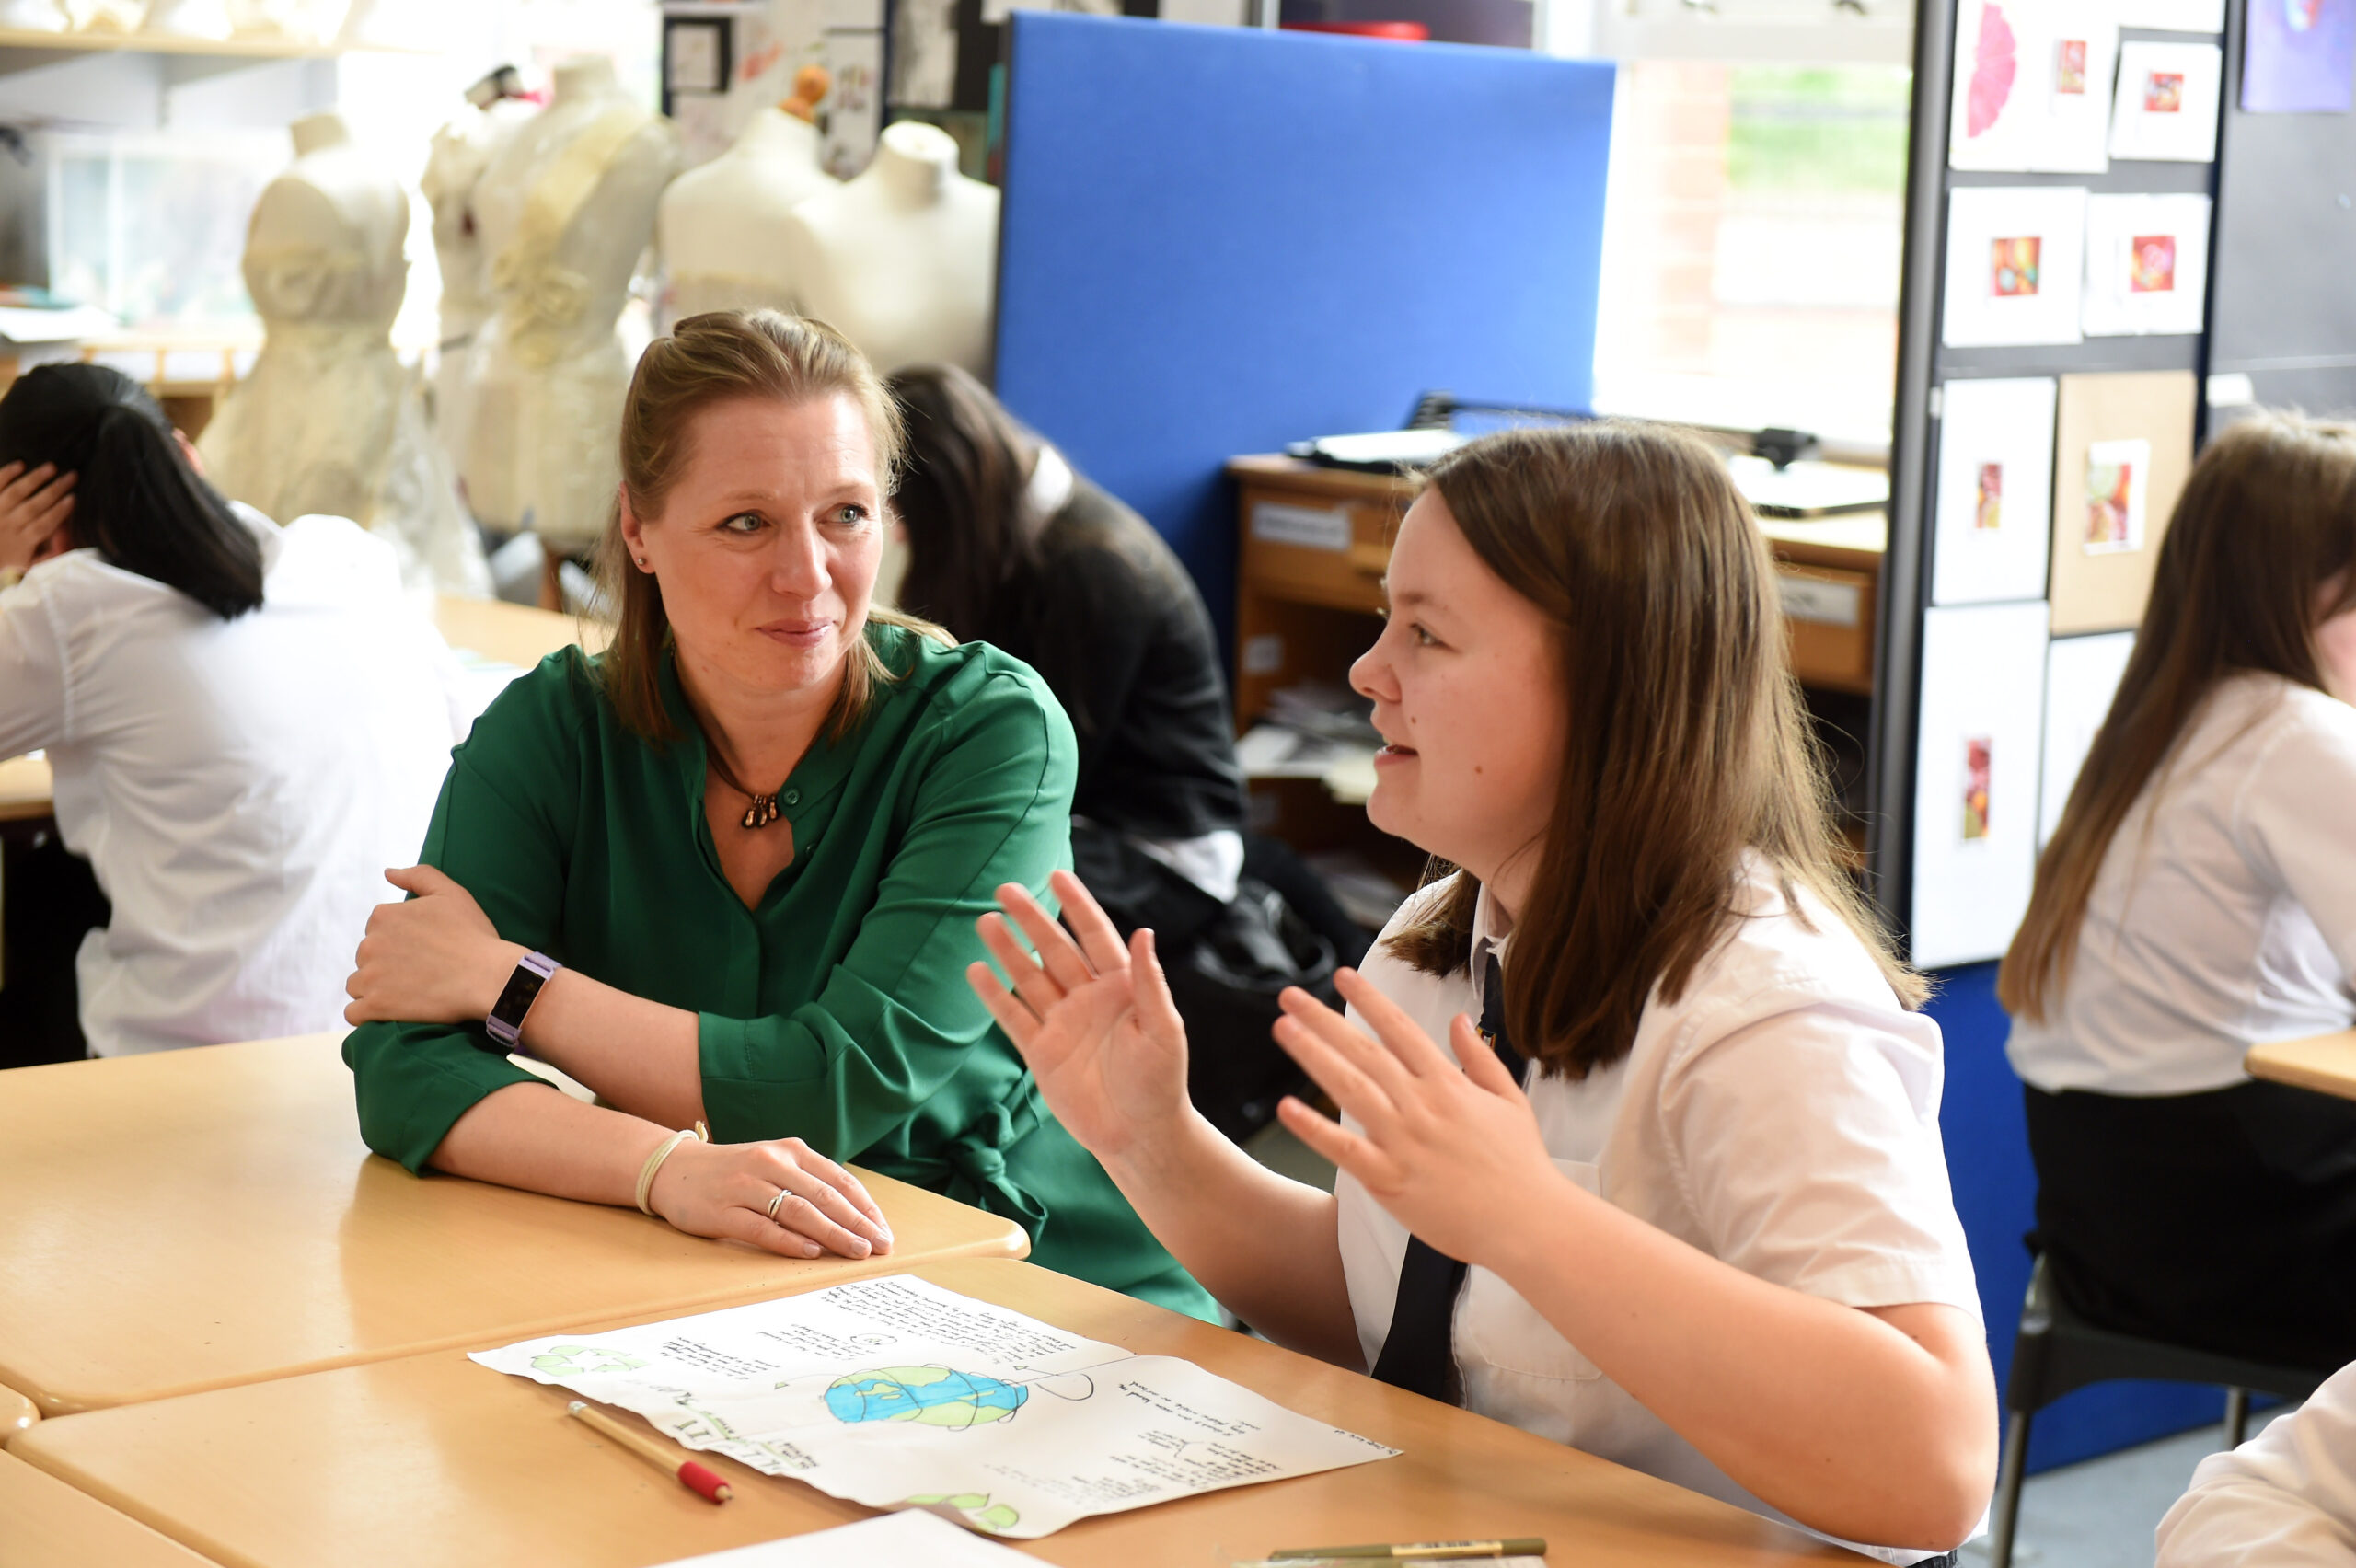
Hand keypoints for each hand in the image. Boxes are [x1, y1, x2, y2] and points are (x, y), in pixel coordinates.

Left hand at [0, 461, 73, 575]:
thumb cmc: (5, 559)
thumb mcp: (28, 565)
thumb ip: (49, 556)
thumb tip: (69, 544)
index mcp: (21, 544)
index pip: (43, 526)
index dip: (59, 512)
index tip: (73, 498)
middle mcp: (7, 527)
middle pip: (32, 507)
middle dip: (54, 491)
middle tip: (71, 476)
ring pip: (15, 494)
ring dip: (34, 479)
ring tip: (51, 467)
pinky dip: (6, 474)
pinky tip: (21, 464)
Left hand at [344, 865, 522, 1025]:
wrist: (489, 978)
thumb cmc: (474, 935)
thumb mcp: (452, 894)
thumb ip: (418, 876)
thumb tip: (388, 872)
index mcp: (383, 916)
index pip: (376, 931)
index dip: (399, 942)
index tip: (422, 953)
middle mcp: (369, 944)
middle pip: (366, 958)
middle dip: (386, 966)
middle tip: (420, 974)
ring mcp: (370, 977)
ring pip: (357, 985)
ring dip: (375, 990)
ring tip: (408, 995)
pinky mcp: (374, 1006)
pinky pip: (354, 1013)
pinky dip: (367, 1014)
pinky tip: (390, 1013)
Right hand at [649, 1135, 894, 1260]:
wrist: (674, 1169)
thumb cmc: (734, 1172)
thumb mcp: (774, 1164)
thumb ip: (807, 1182)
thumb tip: (852, 1217)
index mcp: (790, 1151)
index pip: (839, 1179)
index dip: (865, 1207)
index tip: (884, 1229)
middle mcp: (771, 1163)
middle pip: (825, 1196)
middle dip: (857, 1223)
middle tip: (880, 1245)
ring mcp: (746, 1186)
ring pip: (799, 1211)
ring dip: (833, 1234)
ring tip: (857, 1251)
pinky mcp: (723, 1211)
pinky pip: (762, 1227)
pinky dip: (790, 1241)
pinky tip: (812, 1253)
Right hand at [966, 869, 1192, 1165]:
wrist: (1139, 1135)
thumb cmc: (1161, 1083)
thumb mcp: (1163, 1029)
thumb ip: (1149, 981)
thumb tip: (1144, 931)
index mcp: (1121, 987)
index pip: (1095, 935)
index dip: (1076, 905)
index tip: (1057, 874)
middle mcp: (1088, 999)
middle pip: (1054, 949)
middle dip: (1031, 918)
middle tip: (1004, 888)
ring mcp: (1062, 1024)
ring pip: (1029, 977)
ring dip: (1008, 949)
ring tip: (984, 921)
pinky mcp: (1042, 1053)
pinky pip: (1014, 1017)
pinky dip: (995, 996)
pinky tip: (977, 971)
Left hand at [1271, 968, 1565, 1270]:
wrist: (1529, 1223)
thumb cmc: (1521, 1164)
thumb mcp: (1510, 1099)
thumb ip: (1479, 1056)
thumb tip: (1457, 1019)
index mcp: (1449, 1084)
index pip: (1399, 1029)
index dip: (1368, 999)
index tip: (1342, 975)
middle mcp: (1421, 1106)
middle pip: (1364, 1052)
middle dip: (1323, 1020)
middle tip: (1290, 997)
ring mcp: (1404, 1142)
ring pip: (1350, 1089)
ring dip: (1314, 1056)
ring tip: (1283, 1029)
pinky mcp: (1390, 1180)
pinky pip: (1345, 1150)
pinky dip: (1315, 1129)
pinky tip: (1287, 1108)